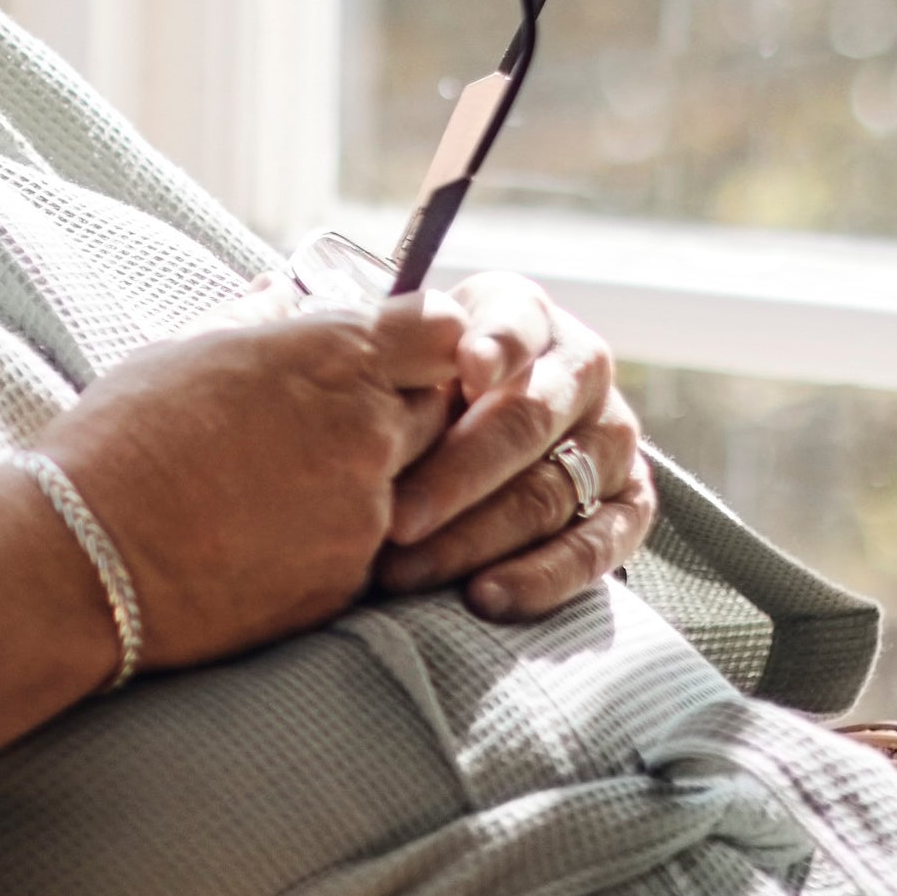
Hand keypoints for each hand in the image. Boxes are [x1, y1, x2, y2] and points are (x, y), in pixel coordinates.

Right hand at [0, 308, 469, 786]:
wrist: (84, 556)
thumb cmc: (119, 441)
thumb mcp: (183, 353)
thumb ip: (253, 321)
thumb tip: (279, 293)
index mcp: (331, 357)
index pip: (441, 332)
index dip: (422, 344)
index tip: (391, 357)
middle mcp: (367, 431)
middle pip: (439, 410)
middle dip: (401, 412)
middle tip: (332, 424)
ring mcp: (366, 513)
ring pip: (413, 486)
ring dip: (371, 480)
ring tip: (289, 484)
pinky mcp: (348, 580)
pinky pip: (371, 548)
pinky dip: (337, 537)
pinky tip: (271, 535)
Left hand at [365, 276, 652, 623]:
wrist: (443, 469)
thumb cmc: (388, 403)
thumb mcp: (370, 354)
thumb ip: (343, 331)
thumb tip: (269, 295)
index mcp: (519, 316)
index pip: (519, 319)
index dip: (496, 343)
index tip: (464, 368)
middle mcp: (576, 370)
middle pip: (531, 417)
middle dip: (460, 470)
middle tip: (394, 516)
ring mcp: (610, 439)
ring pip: (553, 489)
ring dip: (478, 535)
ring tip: (407, 571)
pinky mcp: (627, 505)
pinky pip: (601, 546)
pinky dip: (543, 576)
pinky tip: (484, 599)